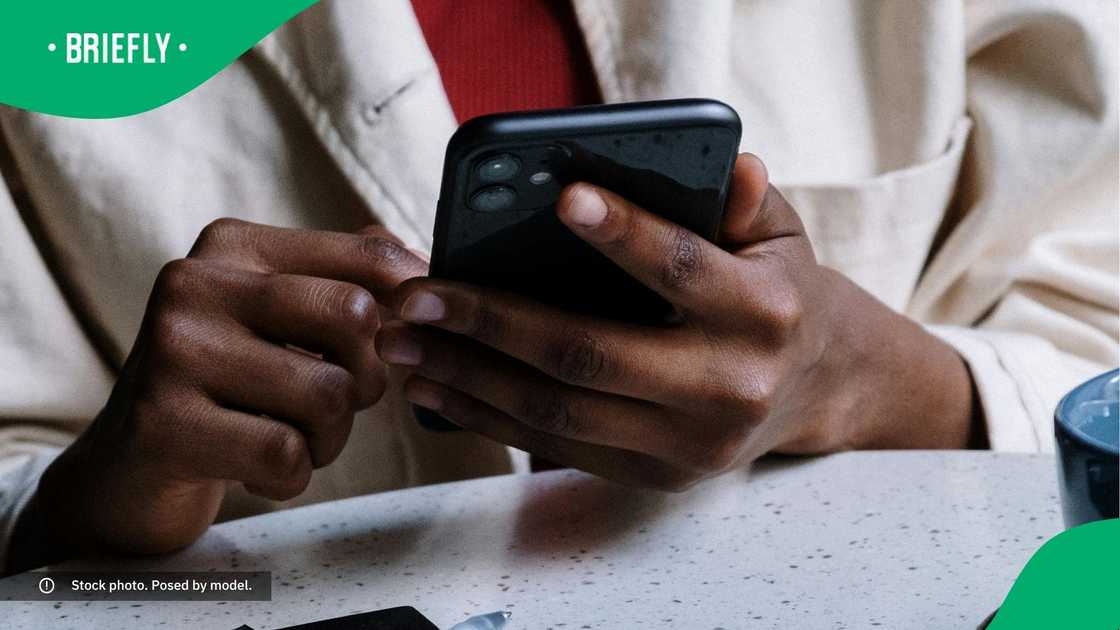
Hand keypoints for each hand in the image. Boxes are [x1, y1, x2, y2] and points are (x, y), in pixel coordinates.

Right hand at [14, 220, 426, 569]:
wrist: (129, 468)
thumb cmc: (227, 388)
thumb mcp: (278, 320)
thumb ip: (345, 280)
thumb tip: (419, 263)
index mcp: (233, 247)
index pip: (363, 254)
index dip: (409, 301)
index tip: (415, 334)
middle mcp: (195, 284)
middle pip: (353, 317)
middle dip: (365, 378)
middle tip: (335, 405)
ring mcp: (173, 352)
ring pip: (327, 393)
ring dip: (328, 438)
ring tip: (290, 442)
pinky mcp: (164, 423)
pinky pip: (286, 453)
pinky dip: (290, 476)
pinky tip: (255, 469)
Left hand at [377, 154, 979, 490]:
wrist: (819, 390)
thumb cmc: (782, 294)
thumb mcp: (780, 239)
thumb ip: (746, 203)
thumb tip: (728, 164)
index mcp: (763, 313)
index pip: (682, 269)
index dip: (623, 234)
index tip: (563, 199)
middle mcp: (727, 386)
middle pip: (591, 355)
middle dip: (493, 323)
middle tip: (420, 296)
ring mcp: (689, 444)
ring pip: (559, 412)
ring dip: (470, 378)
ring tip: (405, 344)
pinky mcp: (657, 475)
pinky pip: (558, 448)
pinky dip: (491, 418)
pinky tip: (440, 387)